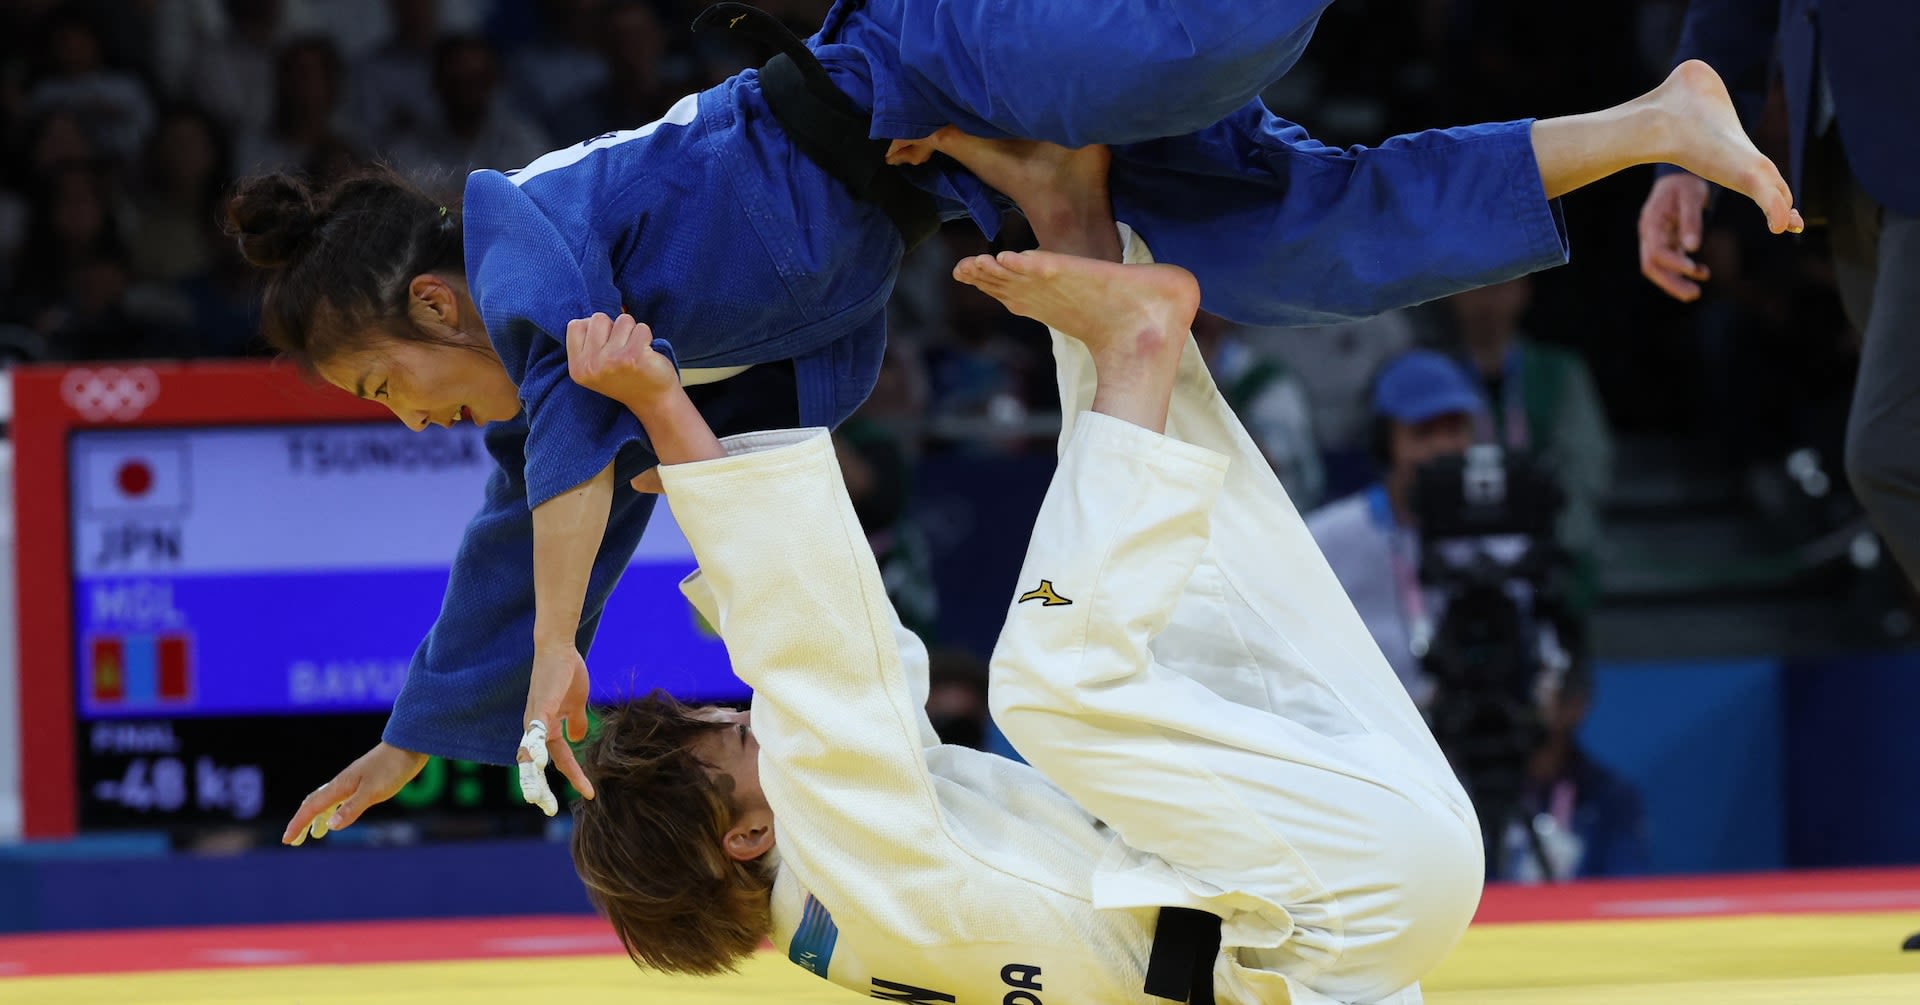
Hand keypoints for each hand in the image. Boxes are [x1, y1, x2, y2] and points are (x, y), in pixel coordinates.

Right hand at [282, 742, 428, 844]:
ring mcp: (352, 782)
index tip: (287, 840)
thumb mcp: (373, 791)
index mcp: (340, 786)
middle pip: (314, 804)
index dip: (298, 824)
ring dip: (317, 817)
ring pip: (326, 801)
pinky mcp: (363, 782)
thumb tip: (329, 826)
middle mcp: (341, 784)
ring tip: (314, 834)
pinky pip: (339, 798)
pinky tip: (339, 814)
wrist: (409, 747)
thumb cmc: (392, 768)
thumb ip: (351, 808)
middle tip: (293, 841)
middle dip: (302, 822)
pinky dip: (332, 810)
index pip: (311, 808)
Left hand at [520, 642, 595, 814]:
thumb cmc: (567, 672)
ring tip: (535, 797)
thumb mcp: (576, 704)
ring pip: (529, 754)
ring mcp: (536, 719)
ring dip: (531, 776)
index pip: (561, 759)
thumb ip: (576, 723)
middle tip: (546, 809)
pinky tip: (539, 761)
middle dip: (539, 788)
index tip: (590, 794)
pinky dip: (535, 748)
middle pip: (534, 766)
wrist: (559, 648)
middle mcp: (535, 728)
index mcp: (545, 729)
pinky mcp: (541, 708)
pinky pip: (537, 732)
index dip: (574, 776)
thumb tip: (579, 739)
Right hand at [566, 312, 678, 406]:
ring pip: (622, 320)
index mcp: (577, 367)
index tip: (607, 346)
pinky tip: (647, 355)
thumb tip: (595, 315)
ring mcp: (611, 360)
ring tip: (635, 351)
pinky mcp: (633, 356)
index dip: (595, 329)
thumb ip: (589, 342)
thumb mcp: (596, 365)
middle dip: (614, 328)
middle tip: (623, 349)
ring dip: (633, 332)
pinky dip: (647, 337)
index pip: (576, 325)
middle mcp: (590, 365)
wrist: (654, 402)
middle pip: (598, 318)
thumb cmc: (626, 377)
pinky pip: (642, 328)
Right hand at [1637, 172, 1713, 301]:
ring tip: (1696, 292)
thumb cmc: (1686, 184)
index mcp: (1652, 222)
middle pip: (1652, 265)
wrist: (1680, 175)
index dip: (1673, 263)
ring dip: (1676, 282)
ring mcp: (1655, 239)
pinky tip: (1702, 273)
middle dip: (1671, 282)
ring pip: (1659, 268)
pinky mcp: (1665, 241)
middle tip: (1693, 294)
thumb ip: (1691, 221)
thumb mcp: (1692, 197)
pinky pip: (1670, 261)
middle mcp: (1649, 234)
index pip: (1657, 250)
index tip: (1693, 268)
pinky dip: (1684, 270)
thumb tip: (1693, 248)